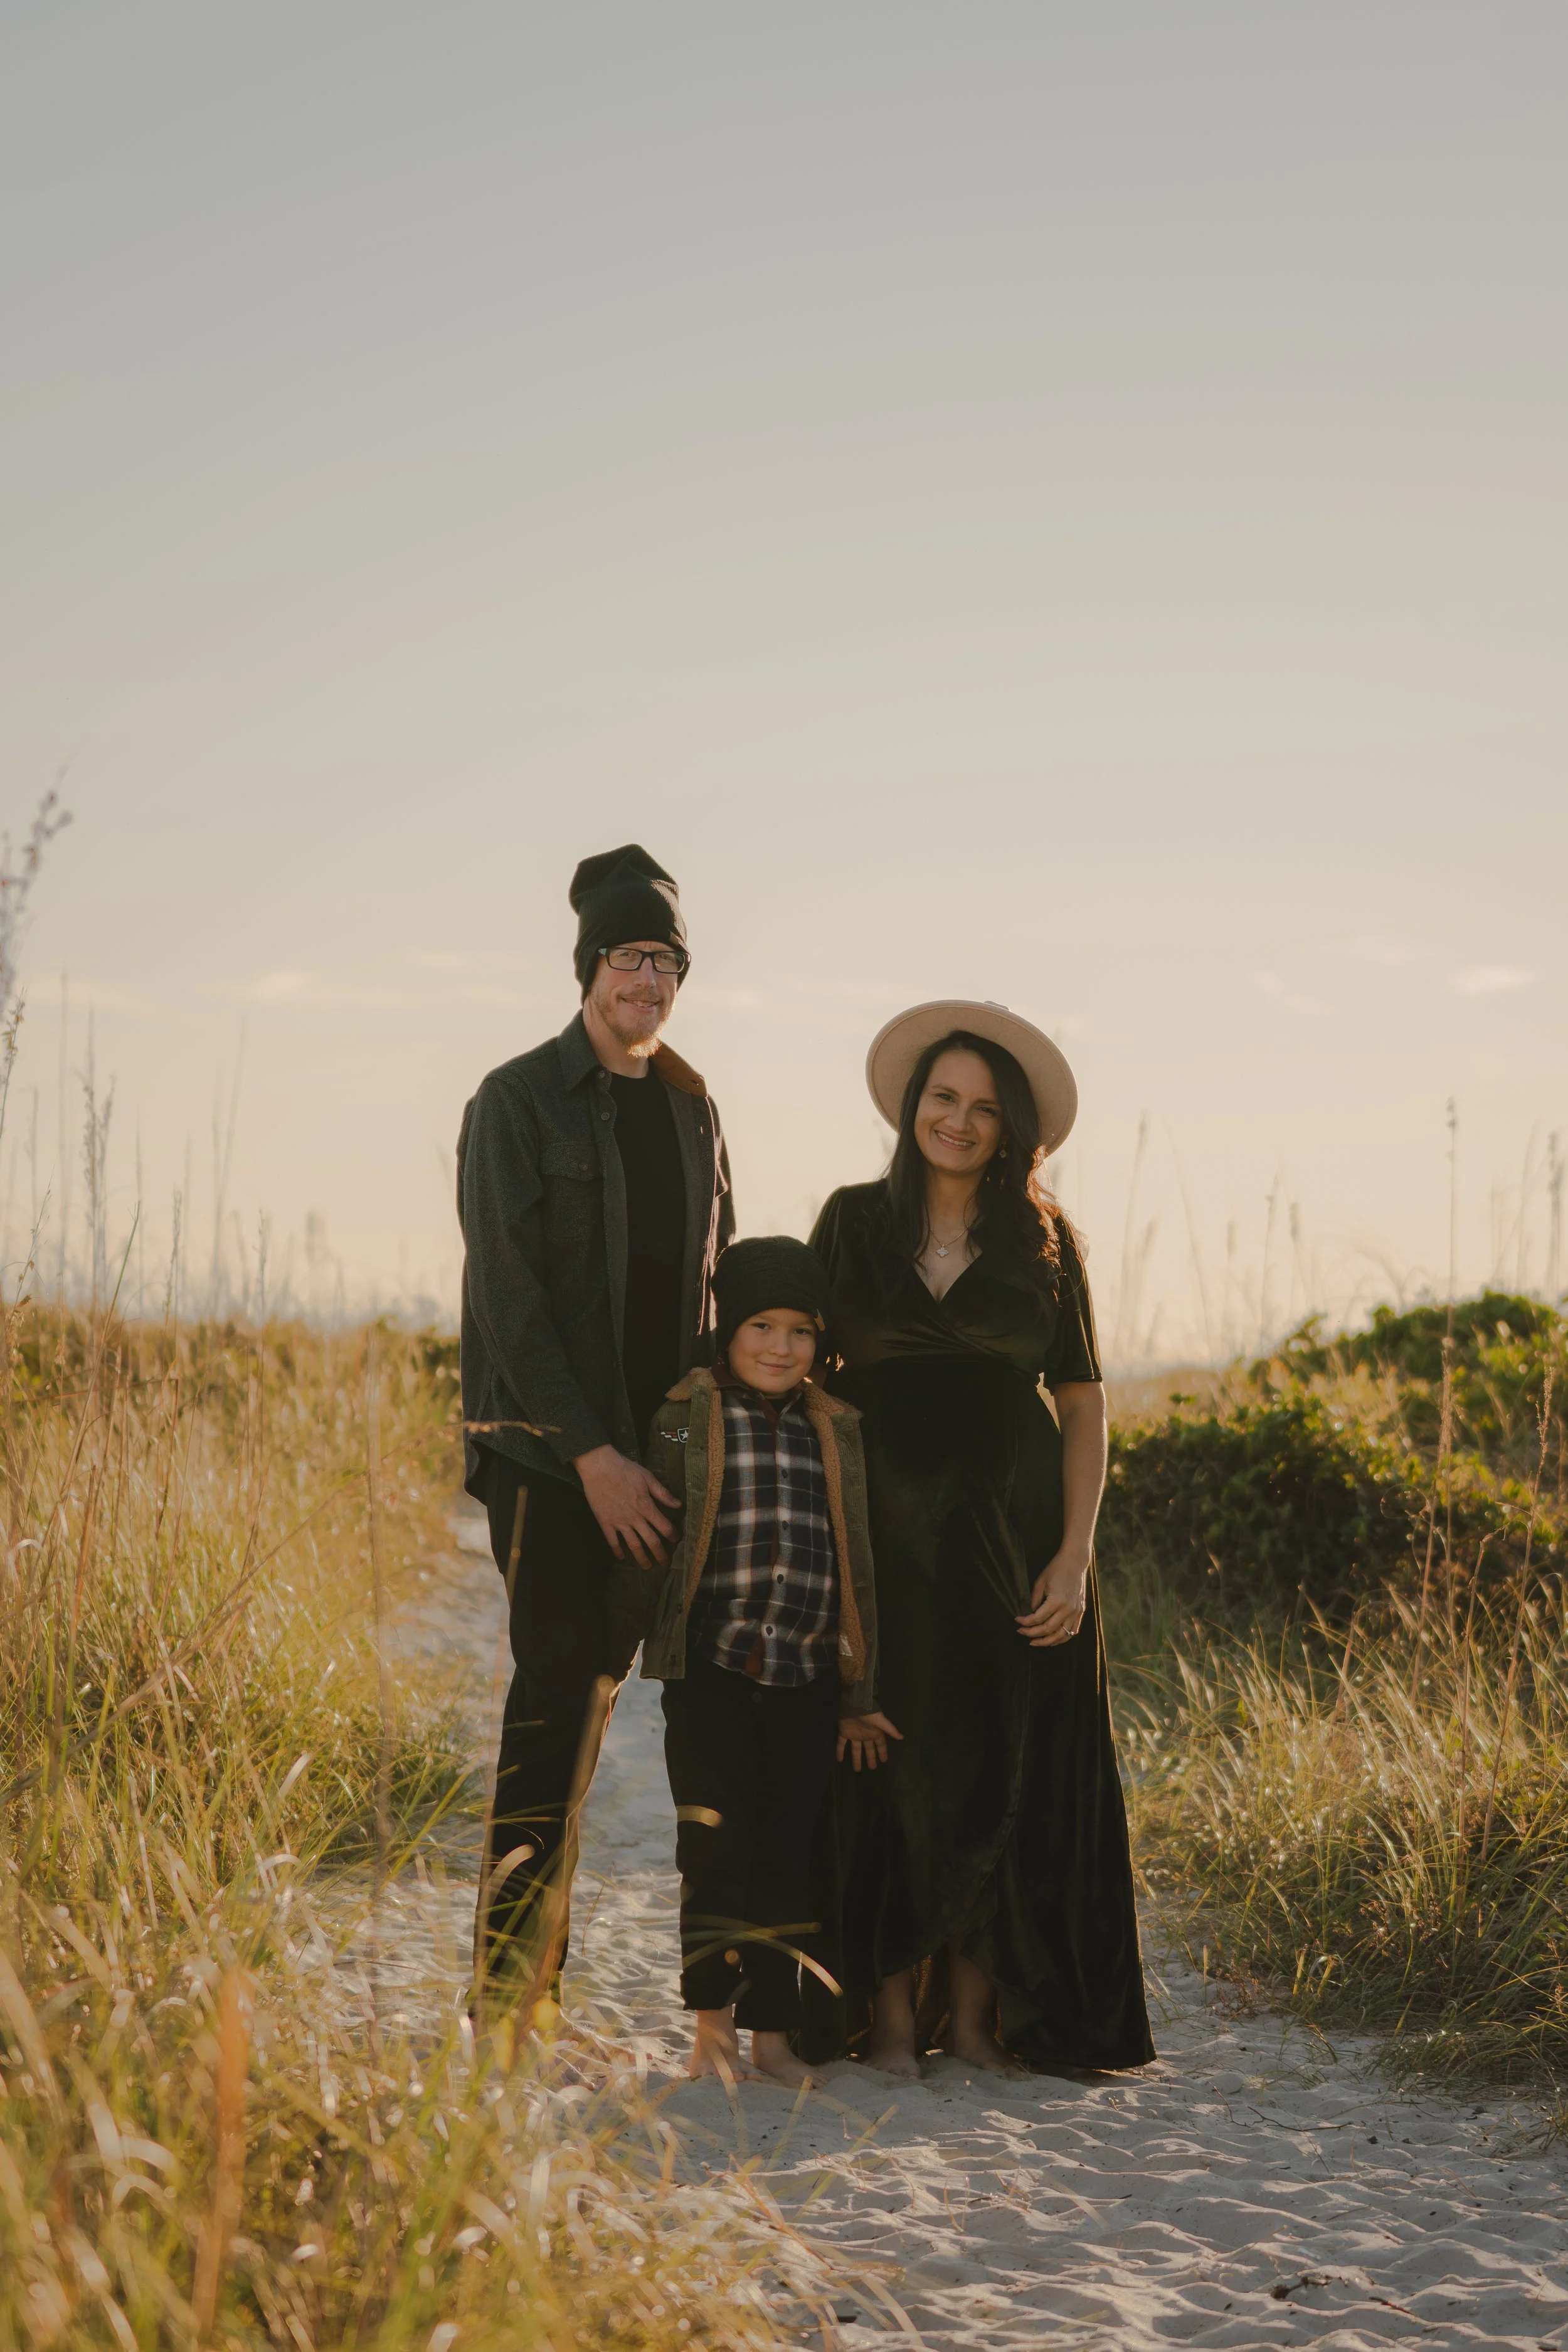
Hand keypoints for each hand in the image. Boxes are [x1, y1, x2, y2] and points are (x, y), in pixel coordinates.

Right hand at [574, 1445, 676, 1567]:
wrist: (599, 1468)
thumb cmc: (625, 1470)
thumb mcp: (648, 1478)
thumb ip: (663, 1494)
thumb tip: (679, 1504)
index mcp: (646, 1506)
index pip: (664, 1526)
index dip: (672, 1535)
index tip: (676, 1540)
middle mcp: (635, 1518)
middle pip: (651, 1540)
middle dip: (660, 1553)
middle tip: (665, 1563)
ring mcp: (619, 1522)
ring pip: (633, 1545)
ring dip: (641, 1557)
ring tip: (647, 1566)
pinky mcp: (605, 1522)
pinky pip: (612, 1541)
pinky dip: (617, 1551)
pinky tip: (621, 1558)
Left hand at [836, 1711, 902, 1770]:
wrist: (854, 1705)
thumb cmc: (869, 1714)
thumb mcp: (881, 1722)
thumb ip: (890, 1730)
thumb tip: (902, 1737)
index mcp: (874, 1733)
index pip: (880, 1745)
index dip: (882, 1752)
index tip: (884, 1761)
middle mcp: (865, 1735)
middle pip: (868, 1749)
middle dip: (870, 1758)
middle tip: (872, 1769)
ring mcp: (854, 1734)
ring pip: (856, 1749)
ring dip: (856, 1759)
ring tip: (857, 1770)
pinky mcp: (844, 1733)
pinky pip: (841, 1743)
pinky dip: (840, 1751)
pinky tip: (839, 1760)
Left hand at [1016, 1548, 1088, 1646]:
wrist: (1075, 1562)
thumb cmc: (1056, 1569)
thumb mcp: (1040, 1582)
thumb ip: (1034, 1600)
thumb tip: (1030, 1615)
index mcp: (1057, 1600)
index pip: (1038, 1618)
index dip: (1025, 1622)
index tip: (1017, 1621)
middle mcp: (1068, 1609)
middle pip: (1048, 1630)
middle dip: (1032, 1634)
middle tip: (1021, 1632)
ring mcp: (1076, 1612)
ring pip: (1061, 1636)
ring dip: (1047, 1641)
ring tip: (1034, 1641)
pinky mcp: (1081, 1612)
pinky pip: (1072, 1631)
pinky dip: (1061, 1638)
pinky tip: (1051, 1639)